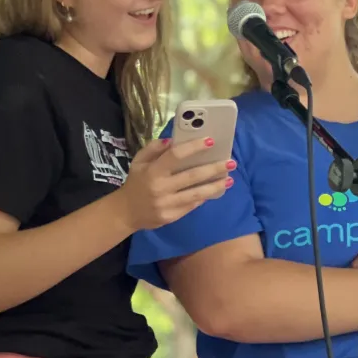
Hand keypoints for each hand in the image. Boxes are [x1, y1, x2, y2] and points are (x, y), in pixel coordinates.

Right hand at [118, 137, 232, 230]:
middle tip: (231, 162)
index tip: (210, 141)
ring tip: (230, 180)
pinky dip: (204, 197)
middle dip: (214, 169)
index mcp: (152, 171)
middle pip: (192, 176)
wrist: (126, 212)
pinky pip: (192, 205)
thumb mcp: (139, 161)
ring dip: (215, 186)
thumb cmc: (136, 182)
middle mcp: (160, 188)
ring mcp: (167, 204)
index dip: (194, 147)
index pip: (176, 155)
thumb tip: (173, 140)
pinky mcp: (171, 217)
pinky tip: (215, 190)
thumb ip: (154, 148)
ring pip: (196, 194)